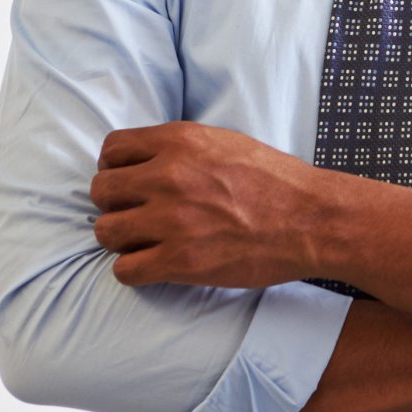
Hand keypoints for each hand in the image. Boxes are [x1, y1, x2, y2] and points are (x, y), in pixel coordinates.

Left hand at [90, 121, 331, 287]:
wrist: (310, 219)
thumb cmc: (274, 181)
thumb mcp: (224, 142)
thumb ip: (180, 148)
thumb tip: (146, 160)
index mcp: (180, 141)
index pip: (112, 150)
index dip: (115, 167)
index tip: (128, 181)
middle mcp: (168, 176)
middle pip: (101, 190)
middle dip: (115, 204)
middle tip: (137, 214)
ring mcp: (171, 220)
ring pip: (106, 231)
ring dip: (121, 238)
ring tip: (145, 241)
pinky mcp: (179, 260)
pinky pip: (124, 270)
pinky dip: (134, 269)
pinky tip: (154, 264)